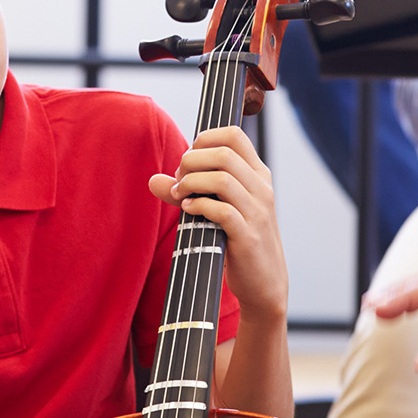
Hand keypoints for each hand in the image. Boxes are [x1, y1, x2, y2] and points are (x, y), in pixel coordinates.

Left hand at [148, 126, 286, 319]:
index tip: (189, 160)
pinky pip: (221, 211)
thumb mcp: (217, 208)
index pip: (234, 135)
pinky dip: (198, 206)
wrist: (264, 283)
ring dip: (191, 183)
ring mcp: (258, 211)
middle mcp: (261, 188)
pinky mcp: (248, 235)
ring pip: (222, 179)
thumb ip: (187, 191)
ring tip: (180, 195)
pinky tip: (188, 211)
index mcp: (257, 175)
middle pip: (223, 153)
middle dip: (191, 162)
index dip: (204, 139)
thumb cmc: (237, 240)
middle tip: (179, 180)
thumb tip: (153, 180)